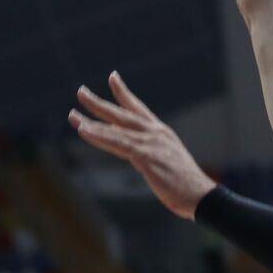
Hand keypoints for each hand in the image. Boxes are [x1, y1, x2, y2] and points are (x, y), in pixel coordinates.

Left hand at [68, 72, 215, 219]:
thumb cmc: (185, 183)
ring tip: (72, 114)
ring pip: (115, 127)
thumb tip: (130, 150)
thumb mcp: (165, 161)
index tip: (112, 77)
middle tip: (81, 92)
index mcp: (161, 132)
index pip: (138, 107)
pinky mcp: (146, 155)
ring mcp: (150, 142)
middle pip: (121, 113)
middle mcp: (155, 132)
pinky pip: (117, 143)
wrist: (200, 194)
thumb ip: (148, 151)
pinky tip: (84, 130)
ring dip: (91, 120)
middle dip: (99, 103)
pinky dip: (99, 136)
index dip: (123, 93)